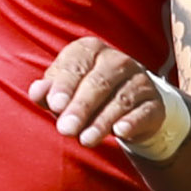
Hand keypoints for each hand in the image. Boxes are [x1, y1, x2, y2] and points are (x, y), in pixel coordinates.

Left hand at [36, 35, 174, 153]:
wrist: (127, 109)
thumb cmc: (85, 96)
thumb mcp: (64, 93)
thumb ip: (49, 93)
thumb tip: (37, 92)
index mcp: (90, 50)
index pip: (75, 65)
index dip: (64, 85)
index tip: (54, 106)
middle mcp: (117, 60)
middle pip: (98, 83)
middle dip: (80, 108)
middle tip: (65, 130)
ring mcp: (139, 80)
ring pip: (120, 100)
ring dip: (101, 121)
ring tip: (85, 140)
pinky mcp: (154, 102)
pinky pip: (143, 111)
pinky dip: (132, 121)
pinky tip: (120, 132)